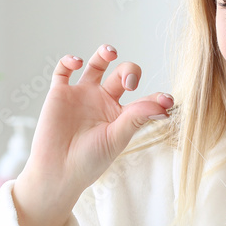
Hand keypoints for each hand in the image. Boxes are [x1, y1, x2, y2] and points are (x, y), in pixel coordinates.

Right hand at [18, 44, 172, 210]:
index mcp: (121, 115)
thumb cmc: (89, 161)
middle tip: (131, 83)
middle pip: (122, 75)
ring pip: (96, 65)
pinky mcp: (60, 94)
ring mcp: (82, 95)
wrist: (57, 172)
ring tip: (110, 53)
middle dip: (130, 72)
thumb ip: (136, 118)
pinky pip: (63, 70)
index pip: (143, 99)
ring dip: (104, 54)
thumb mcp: (117, 139)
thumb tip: (163, 104)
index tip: (168, 101)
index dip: (156, 98)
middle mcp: (103, 101)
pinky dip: (69, 61)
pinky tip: (78, 63)